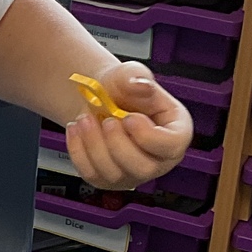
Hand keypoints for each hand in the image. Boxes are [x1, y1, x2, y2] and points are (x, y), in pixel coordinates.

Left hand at [64, 62, 192, 191]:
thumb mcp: (130, 73)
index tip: (129, 118)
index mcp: (175, 132)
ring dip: (94, 145)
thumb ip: (136, 75)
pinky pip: (91, 175)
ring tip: (85, 119)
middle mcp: (158, 158)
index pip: (172, 146)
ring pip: (114, 174)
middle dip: (118, 144)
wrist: (98, 99)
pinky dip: (78, 151)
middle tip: (106, 120)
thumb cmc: (122, 90)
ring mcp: (132, 173)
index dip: (149, 136)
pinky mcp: (107, 179)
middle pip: (144, 168)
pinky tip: (76, 129)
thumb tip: (139, 84)